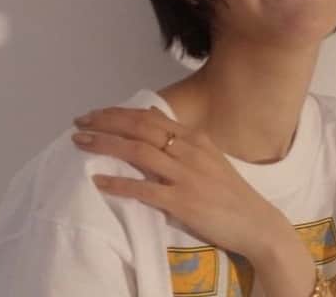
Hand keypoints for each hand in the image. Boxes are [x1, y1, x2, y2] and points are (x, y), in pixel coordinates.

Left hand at [70, 106, 292, 261]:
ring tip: (81, 142)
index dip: (118, 113)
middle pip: (139, 128)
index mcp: (194, 138)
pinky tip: (99, 181)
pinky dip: (119, 183)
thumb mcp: (209, 156)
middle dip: (105, 122)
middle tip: (79, 122)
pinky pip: (144, 189)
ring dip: (105, 145)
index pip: (149, 117)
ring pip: (138, 152)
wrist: (256, 222)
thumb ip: (182, 140)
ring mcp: (185, 175)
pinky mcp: (182, 201)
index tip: (95, 114)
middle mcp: (189, 150)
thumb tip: (153, 118)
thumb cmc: (230, 192)